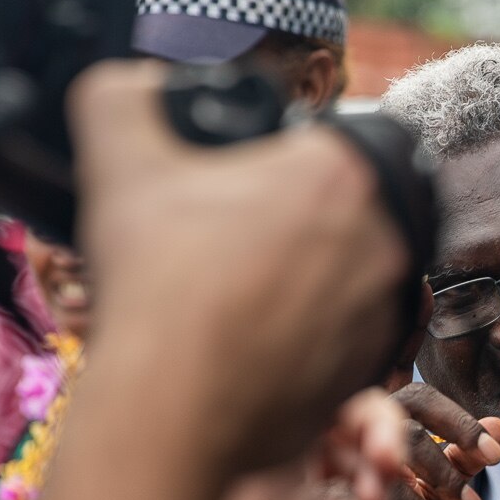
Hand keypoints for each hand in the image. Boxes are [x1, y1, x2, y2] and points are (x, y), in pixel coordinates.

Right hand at [66, 62, 410, 476]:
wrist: (171, 415)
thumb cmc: (153, 283)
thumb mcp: (115, 154)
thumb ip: (121, 93)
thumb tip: (137, 84)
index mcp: (340, 170)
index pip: (309, 144)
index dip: (258, 164)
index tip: (218, 194)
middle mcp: (384, 235)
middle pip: (324, 208)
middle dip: (275, 222)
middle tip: (214, 248)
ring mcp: (383, 309)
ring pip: (333, 272)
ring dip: (289, 279)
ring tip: (224, 301)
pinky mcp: (370, 369)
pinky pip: (336, 334)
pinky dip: (296, 336)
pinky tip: (243, 345)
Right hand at [305, 383, 499, 499]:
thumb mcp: (432, 496)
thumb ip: (460, 460)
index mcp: (379, 425)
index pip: (417, 399)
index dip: (458, 422)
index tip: (495, 455)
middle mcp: (345, 434)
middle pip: (386, 418)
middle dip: (432, 461)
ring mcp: (318, 466)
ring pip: (353, 456)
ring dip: (392, 490)